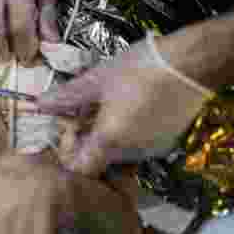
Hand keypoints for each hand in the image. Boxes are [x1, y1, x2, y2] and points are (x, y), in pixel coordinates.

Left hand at [36, 33, 212, 176]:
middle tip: (83, 112)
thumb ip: (68, 96)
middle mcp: (132, 152)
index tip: (69, 128)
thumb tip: (40, 104)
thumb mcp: (98, 79)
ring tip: (105, 106)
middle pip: (99, 161)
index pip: (81, 169)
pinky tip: (127, 107)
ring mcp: (152, 149)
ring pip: (119, 153)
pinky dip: (127, 133)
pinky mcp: (167, 142)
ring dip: (107, 136)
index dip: (70, 153)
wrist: (194, 63)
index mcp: (111, 140)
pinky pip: (138, 145)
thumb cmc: (143, 68)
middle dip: (87, 140)